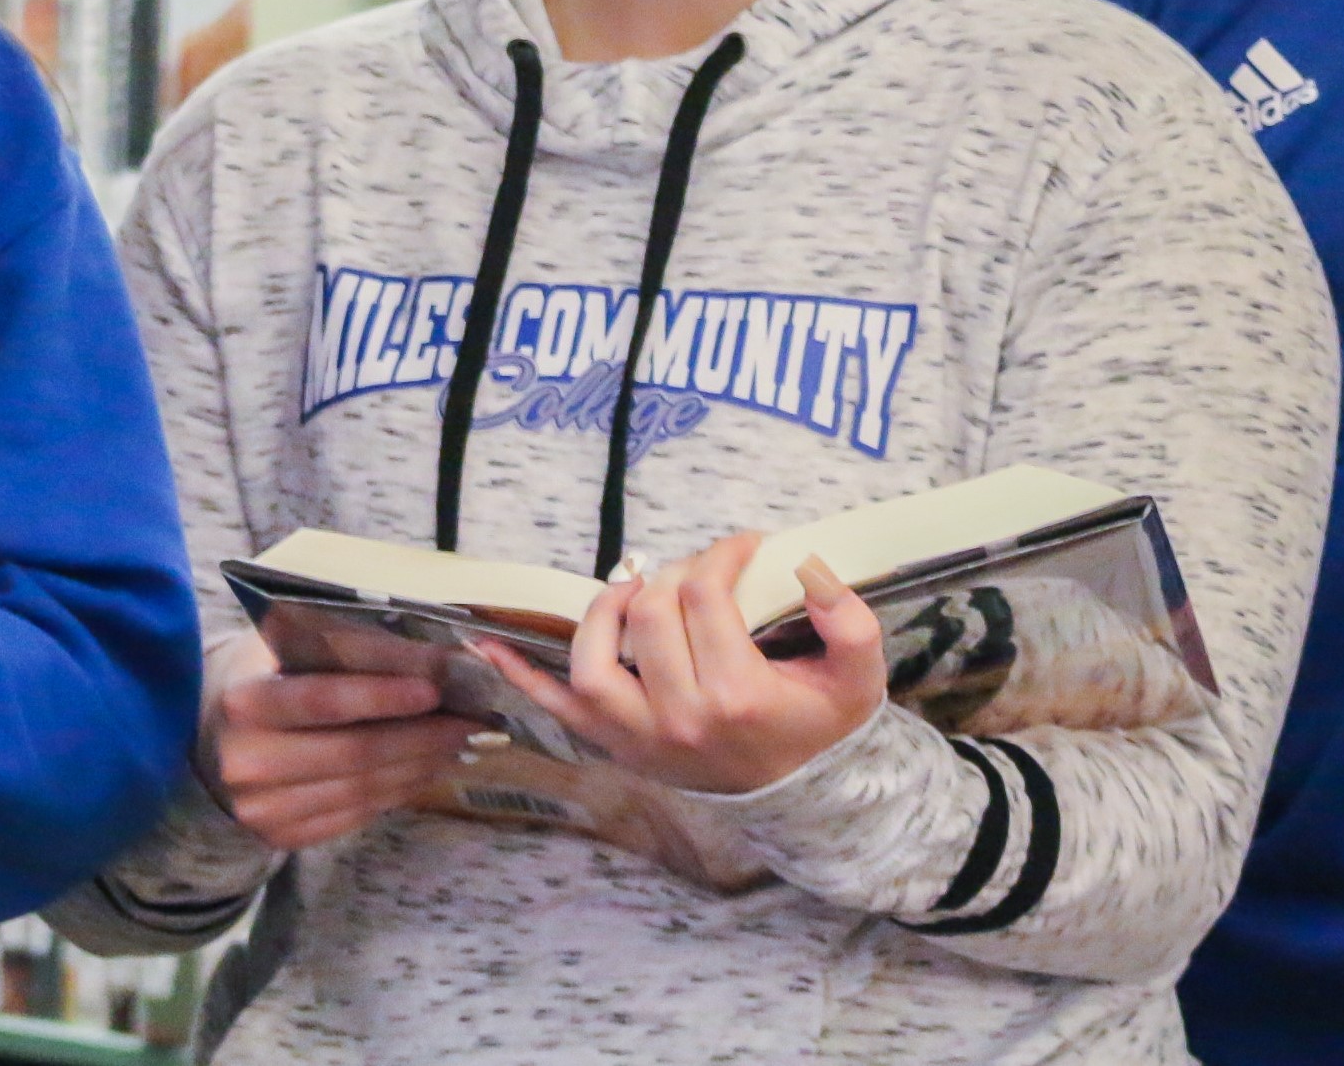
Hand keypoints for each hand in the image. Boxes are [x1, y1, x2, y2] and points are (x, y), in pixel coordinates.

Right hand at [198, 628, 481, 850]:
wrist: (208, 738)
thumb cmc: (260, 677)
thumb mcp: (285, 647)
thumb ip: (344, 647)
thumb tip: (430, 655)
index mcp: (244, 702)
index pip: (323, 700)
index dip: (382, 695)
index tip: (435, 687)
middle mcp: (247, 761)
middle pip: (353, 753)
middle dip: (421, 736)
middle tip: (468, 720)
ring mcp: (261, 808)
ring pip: (361, 789)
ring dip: (419, 765)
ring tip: (456, 742)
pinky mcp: (279, 836)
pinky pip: (353, 816)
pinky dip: (397, 792)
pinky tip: (424, 769)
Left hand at [482, 534, 885, 795]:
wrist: (800, 797)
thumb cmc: (821, 725)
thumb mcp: (859, 678)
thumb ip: (849, 622)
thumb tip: (806, 566)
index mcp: (737, 695)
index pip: (705, 595)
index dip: (723, 554)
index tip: (743, 547)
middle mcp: (679, 717)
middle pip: (651, 613)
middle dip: (676, 573)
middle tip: (702, 572)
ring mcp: (639, 735)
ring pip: (594, 657)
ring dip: (605, 609)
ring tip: (634, 589)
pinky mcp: (615, 744)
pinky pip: (553, 708)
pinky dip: (517, 674)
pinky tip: (485, 642)